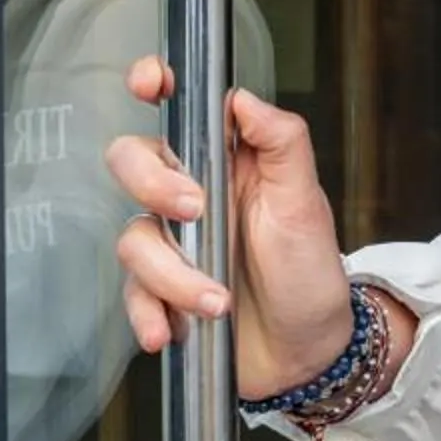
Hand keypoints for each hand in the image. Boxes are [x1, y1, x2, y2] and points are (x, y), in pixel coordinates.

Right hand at [108, 60, 357, 401]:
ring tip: (218, 302)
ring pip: (133, 237)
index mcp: (229, 164)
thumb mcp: (305, 204)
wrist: (309, 356)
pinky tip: (173, 330)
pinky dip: (149, 313)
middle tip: (194, 212)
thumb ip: (282, 144)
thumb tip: (243, 97)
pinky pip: (131, 293)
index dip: (155, 84)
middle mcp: (193, 196)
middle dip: (152, 183)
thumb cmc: (310, 275)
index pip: (182, 110)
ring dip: (171, 274)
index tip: (149, 83)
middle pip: (132, 161)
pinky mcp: (160, 290)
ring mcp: (172, 244)